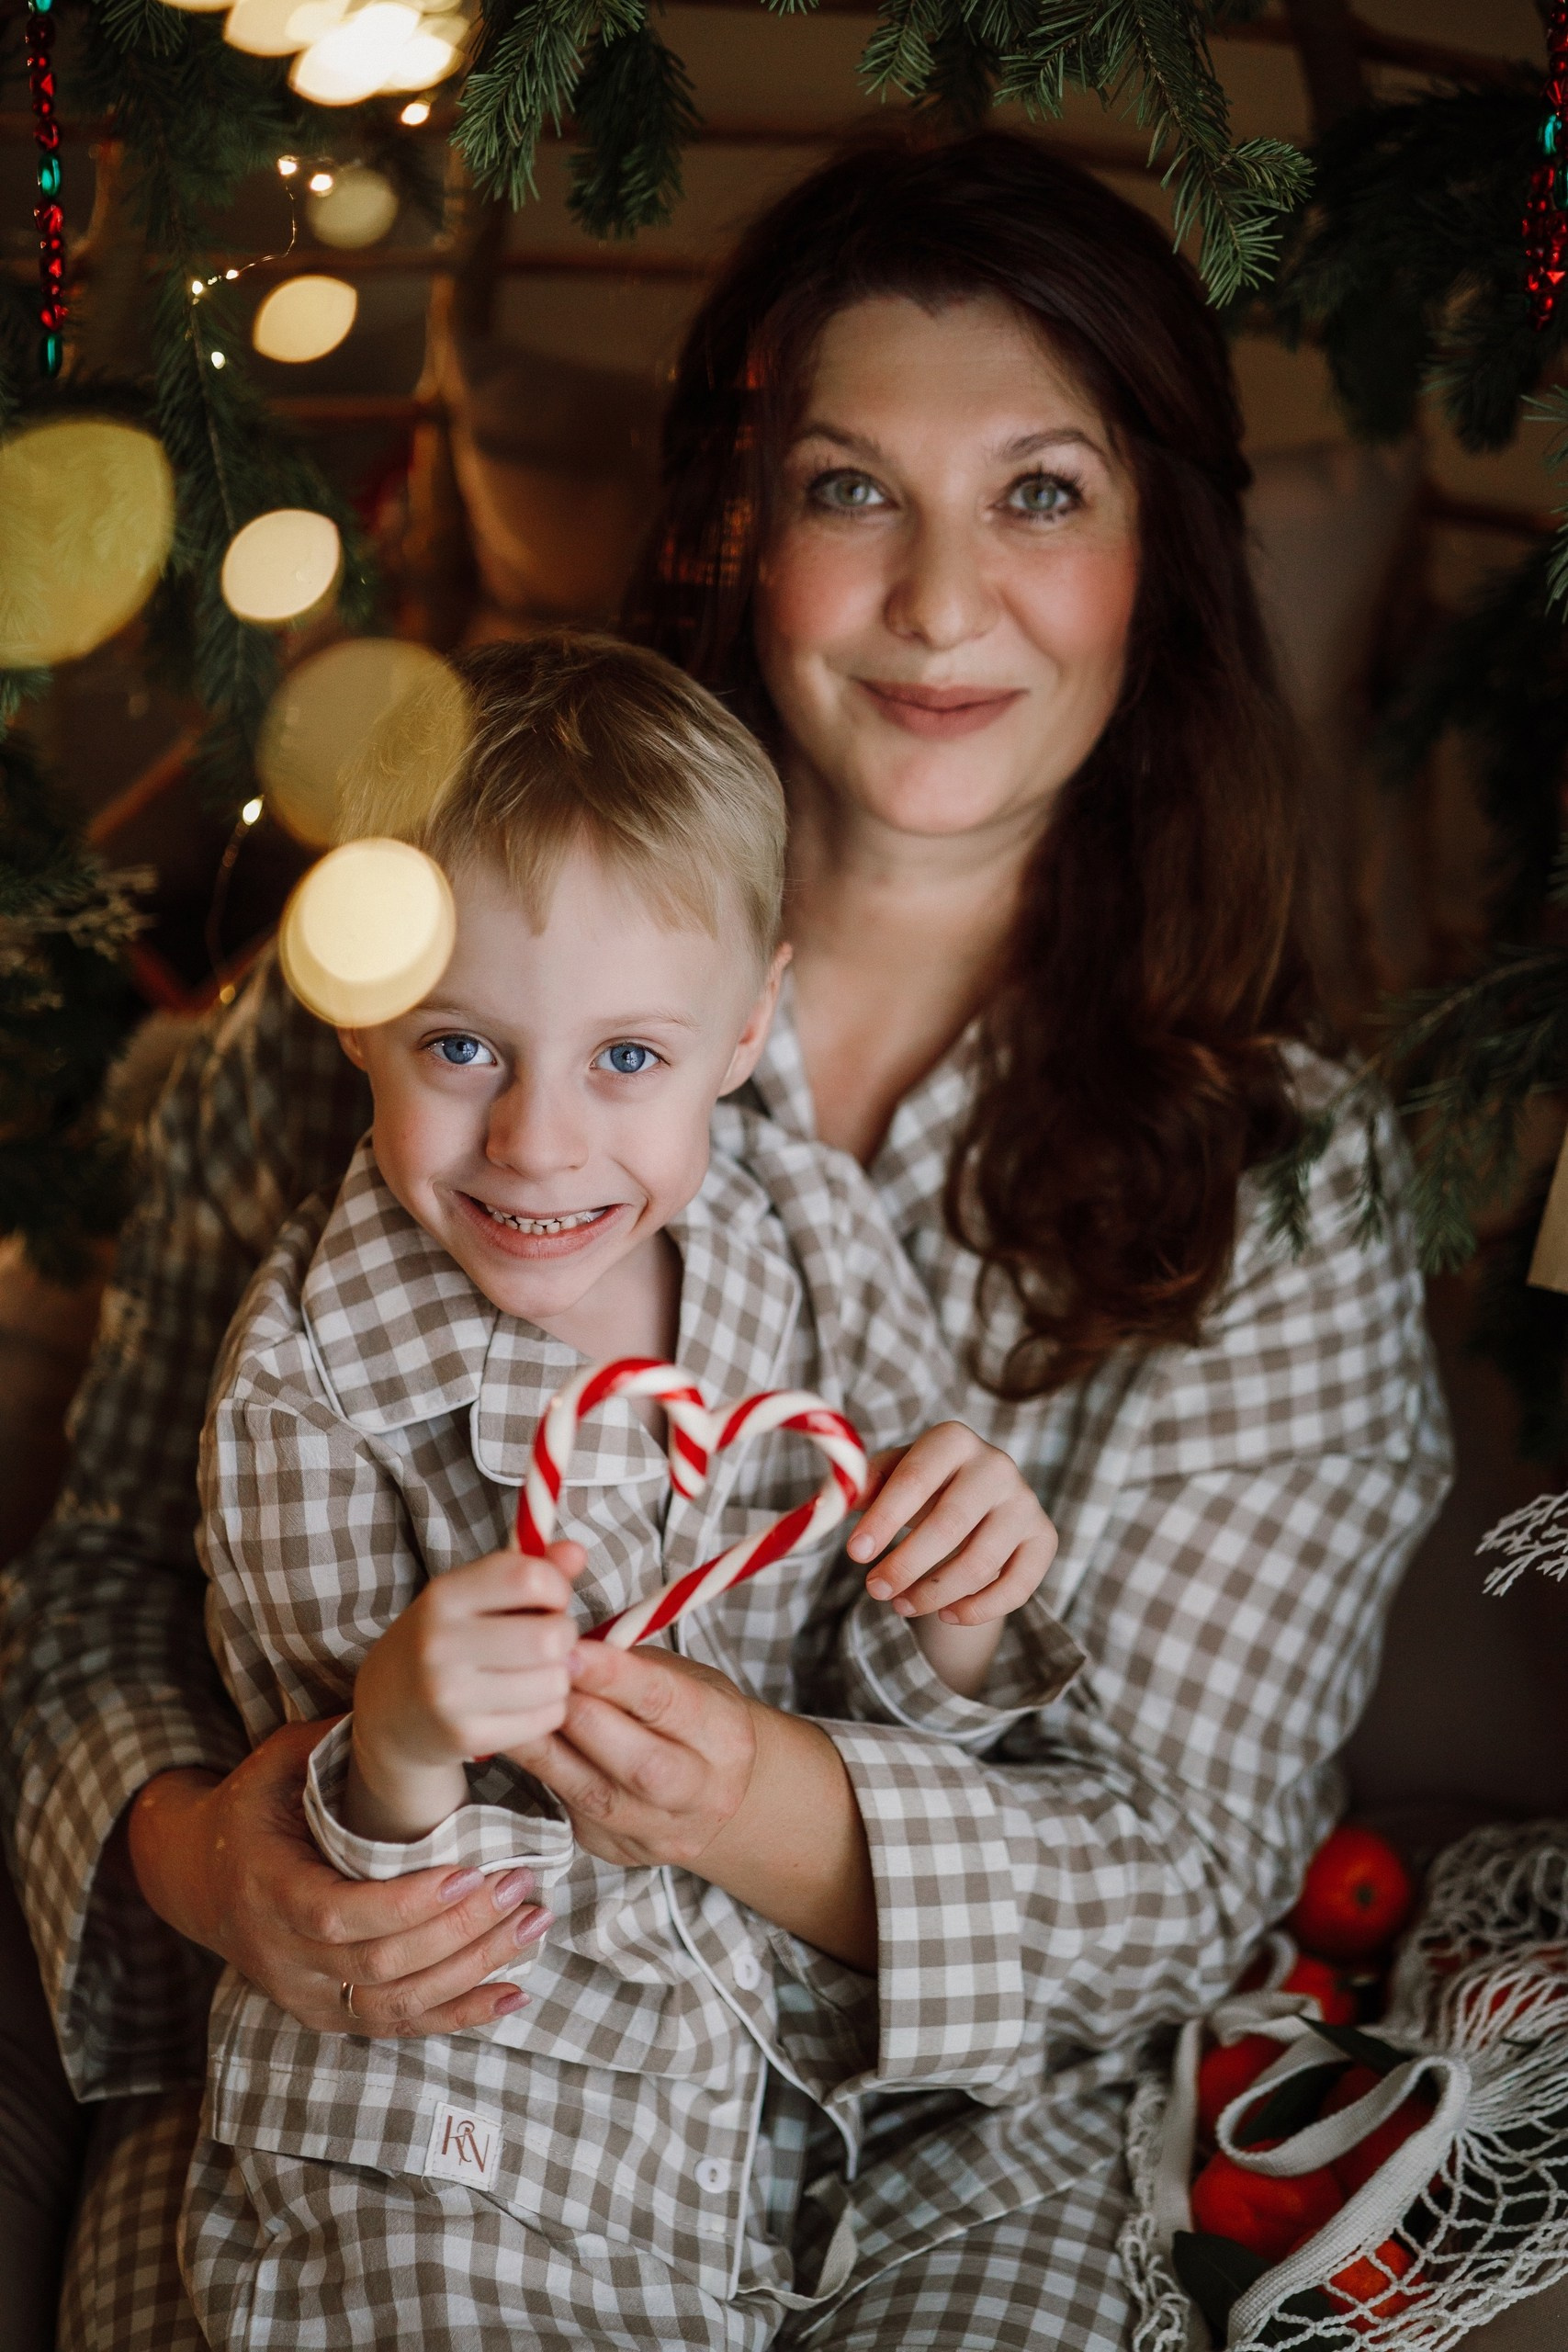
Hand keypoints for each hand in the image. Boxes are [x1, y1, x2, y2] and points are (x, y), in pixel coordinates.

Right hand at [126, 1721, 552, 2035]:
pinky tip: (513, 1991)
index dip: (406, 1905)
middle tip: (519, 1882)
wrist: (195, 1880)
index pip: (337, 1916)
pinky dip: (461, 2014)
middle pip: (379, 1966)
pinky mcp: (330, 2017)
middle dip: (459, 1930)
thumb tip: (408, 1706)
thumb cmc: (250, 1810)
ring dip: (473, 1968)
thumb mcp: (276, 1766)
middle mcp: (283, 1956)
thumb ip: (331, 1745)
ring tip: (532, 1921)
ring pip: (398, 2003)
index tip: (470, 1872)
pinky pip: (400, 2027)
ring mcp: (307, 1995)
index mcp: (269, 1891)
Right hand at [350, 1541, 584, 1838]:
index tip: (547, 1600)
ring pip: (555, 1680)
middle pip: (550, 1637)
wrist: (389, 1708)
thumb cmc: (447, 1638)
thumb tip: (578, 1552)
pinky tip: (523, 1702)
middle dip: (563, 1637)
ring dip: (558, 1676)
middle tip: (546, 1641)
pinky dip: (547, 1709)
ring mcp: (450, 1695)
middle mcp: (440, 1643)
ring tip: (534, 1672)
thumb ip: (530, 1567)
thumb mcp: (476, 1594)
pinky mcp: (465, 1737)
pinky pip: (546, 1718)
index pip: (529, 1578)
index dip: (556, 1587)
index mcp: (443, 1595)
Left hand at [516, 1644, 876, 1969]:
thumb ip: (635, 1669)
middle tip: (539, 1682)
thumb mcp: (684, 1681)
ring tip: (514, 1715)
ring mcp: (662, 1832)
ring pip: (598, 1798)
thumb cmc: (694, 1721)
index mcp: (723, 1734)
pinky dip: (546, 1779)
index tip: (569, 1650)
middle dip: (582, 1720)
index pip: (665, 1703)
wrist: (722, 1796)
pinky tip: (525, 1751)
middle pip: (640, 1765)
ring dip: (549, 1753)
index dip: (614, 1677)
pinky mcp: (622, 1852)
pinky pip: (576, 1816)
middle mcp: (703, 1792)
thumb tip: (567, 1648)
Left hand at [847, 1421, 1057, 1623]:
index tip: (856, 1554)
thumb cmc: (922, 1485)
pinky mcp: (1043, 1538)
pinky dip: (978, 1610)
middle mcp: (996, 1464)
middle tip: (874, 1590)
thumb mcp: (891, 1474)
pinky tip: (945, 1615)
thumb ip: (862, 1485)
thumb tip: (830, 1506)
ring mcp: (1025, 1502)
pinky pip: (1017, 1588)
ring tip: (900, 1605)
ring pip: (981, 1563)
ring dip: (934, 1593)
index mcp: (953, 1439)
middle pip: (950, 1525)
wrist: (976, 1497)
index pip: (915, 1479)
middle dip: (906, 1565)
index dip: (884, 1518)